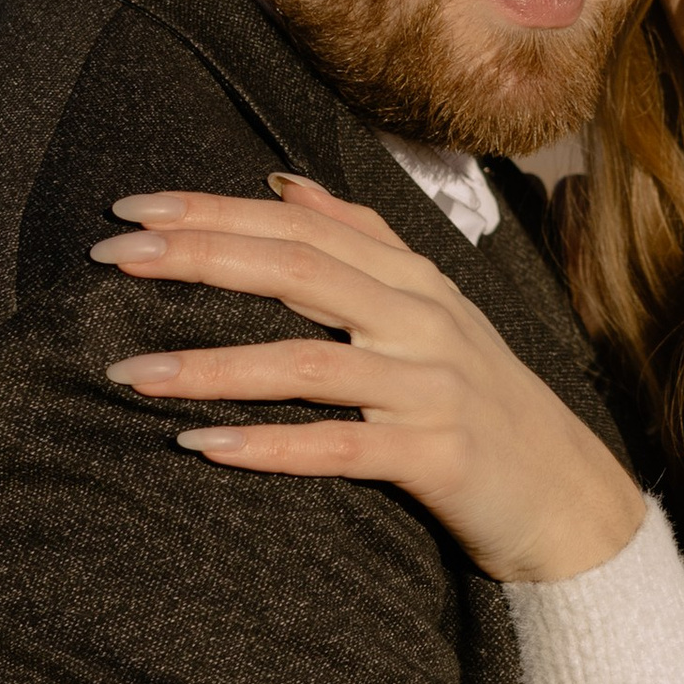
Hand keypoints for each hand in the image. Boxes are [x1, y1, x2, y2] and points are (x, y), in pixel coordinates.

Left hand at [91, 176, 644, 584]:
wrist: (570, 500)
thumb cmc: (484, 405)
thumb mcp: (434, 310)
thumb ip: (363, 242)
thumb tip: (282, 183)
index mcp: (413, 279)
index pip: (302, 225)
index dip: (215, 211)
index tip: (133, 207)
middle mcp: (423, 320)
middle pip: (300, 271)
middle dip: (201, 258)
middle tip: (114, 256)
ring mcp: (432, 387)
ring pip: (308, 363)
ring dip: (212, 366)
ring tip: (131, 372)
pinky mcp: (438, 457)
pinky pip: (340, 448)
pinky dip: (270, 447)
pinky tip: (203, 449)